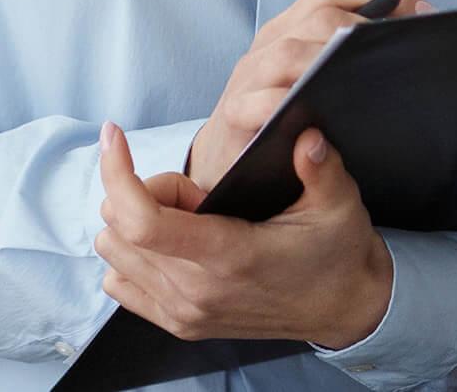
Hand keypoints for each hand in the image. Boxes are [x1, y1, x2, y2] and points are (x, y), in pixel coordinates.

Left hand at [95, 118, 394, 346]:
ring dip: (136, 220)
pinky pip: (120, 282)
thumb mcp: (339, 204)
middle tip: (194, 190)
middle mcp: (196, 291)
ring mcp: (184, 312)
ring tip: (189, 214)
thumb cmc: (336, 252)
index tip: (114, 134)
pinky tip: (172, 238)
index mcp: (230, 256)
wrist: (343, 308)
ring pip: (113, 253)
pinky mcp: (179, 323)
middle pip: (119, 227)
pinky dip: (131, 251)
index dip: (117, 172)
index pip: (143, 221)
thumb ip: (321, 167)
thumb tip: (307, 136)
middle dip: (144, 190)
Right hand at [185, 0, 433, 192]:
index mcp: (292, 25)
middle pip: (320, 16)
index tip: (424, 13)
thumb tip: (416, 26)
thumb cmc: (288, 123)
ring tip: (366, 77)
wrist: (225, 170)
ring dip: (329, 63)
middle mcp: (269, 42)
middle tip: (402, 53)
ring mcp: (249, 77)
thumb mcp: (317, 82)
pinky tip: (318, 122)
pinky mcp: (234, 115)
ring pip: (290, 52)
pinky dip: (289, 104)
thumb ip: (351, 58)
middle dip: (365, 31)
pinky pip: (260, 103)